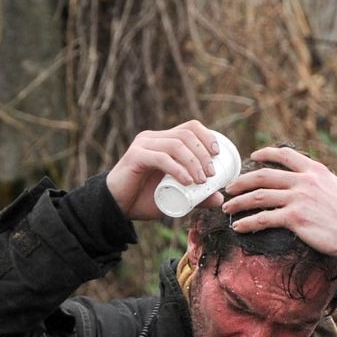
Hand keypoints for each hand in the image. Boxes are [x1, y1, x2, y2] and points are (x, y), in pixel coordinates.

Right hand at [106, 121, 226, 221]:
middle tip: (211, 175)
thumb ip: (196, 198)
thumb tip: (218, 199)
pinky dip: (177, 168)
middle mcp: (154, 138)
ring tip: (201, 181)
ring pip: (176, 144)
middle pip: (186, 134)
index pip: (190, 128)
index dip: (207, 137)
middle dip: (203, 153)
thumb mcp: (177, 198)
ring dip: (193, 161)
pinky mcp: (135, 156)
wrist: (117, 208)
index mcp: (164, 141)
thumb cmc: (145, 200)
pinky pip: (161, 157)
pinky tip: (186, 181)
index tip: (218, 155)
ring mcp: (143, 145)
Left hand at [221, 146, 336, 265]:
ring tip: (227, 207)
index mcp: (316, 171)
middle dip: (242, 180)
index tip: (254, 155)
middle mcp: (304, 181)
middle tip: (230, 187)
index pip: (286, 155)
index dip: (267, 153)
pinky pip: (263, 219)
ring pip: (259, 196)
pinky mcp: (295, 218)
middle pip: (264, 175)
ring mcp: (298, 199)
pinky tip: (239, 227)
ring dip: (239, 201)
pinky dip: (247, 222)